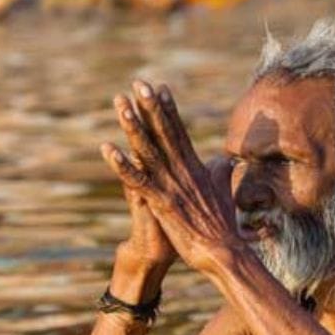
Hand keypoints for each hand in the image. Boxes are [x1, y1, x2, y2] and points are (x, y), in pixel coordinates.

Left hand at [99, 80, 240, 275]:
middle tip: (138, 83)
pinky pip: (137, 180)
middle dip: (150, 107)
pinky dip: (122, 164)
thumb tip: (226, 158)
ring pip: (148, 151)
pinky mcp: (162, 203)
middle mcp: (183, 171)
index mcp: (195, 168)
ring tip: (121, 105)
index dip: (168, 109)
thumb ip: (222, 172)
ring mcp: (172, 186)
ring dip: (133, 127)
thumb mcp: (224, 192)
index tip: (159, 87)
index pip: (179, 132)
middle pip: (164, 133)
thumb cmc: (223, 226)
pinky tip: (108, 150)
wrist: (224, 252)